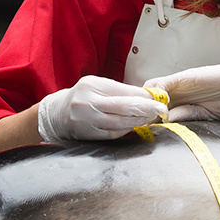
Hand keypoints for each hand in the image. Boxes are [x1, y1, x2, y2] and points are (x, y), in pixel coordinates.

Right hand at [38, 75, 167, 141]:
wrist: (57, 114)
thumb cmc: (83, 96)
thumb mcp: (97, 85)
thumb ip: (120, 90)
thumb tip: (148, 95)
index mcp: (92, 86)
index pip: (123, 91)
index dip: (144, 96)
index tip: (159, 98)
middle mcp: (87, 102)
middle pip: (123, 107)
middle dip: (146, 108)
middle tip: (161, 109)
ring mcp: (86, 120)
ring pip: (119, 123)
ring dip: (139, 121)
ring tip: (152, 117)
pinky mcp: (88, 134)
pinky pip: (112, 134)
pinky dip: (127, 130)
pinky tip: (137, 125)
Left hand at [143, 52, 219, 121]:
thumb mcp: (203, 114)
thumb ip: (185, 116)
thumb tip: (167, 121)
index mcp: (181, 100)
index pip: (156, 107)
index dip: (147, 116)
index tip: (142, 127)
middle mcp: (176, 91)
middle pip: (149, 99)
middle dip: (142, 110)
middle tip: (136, 123)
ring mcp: (177, 83)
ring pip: (150, 90)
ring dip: (146, 102)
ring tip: (144, 116)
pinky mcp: (182, 78)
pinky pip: (161, 84)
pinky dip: (155, 93)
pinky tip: (155, 105)